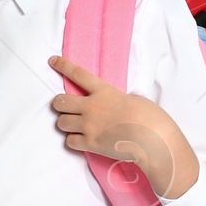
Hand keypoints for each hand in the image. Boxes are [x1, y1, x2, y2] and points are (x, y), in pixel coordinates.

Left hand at [49, 57, 195, 198]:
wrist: (153, 139)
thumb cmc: (150, 118)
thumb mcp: (134, 99)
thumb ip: (116, 99)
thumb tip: (110, 105)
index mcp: (105, 91)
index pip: (78, 74)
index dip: (63, 66)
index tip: (52, 61)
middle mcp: (92, 107)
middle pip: (60, 101)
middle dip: (59, 104)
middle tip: (65, 107)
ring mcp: (89, 126)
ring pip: (61, 122)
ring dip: (66, 123)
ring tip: (76, 126)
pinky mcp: (90, 144)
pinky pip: (69, 141)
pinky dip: (74, 141)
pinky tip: (82, 140)